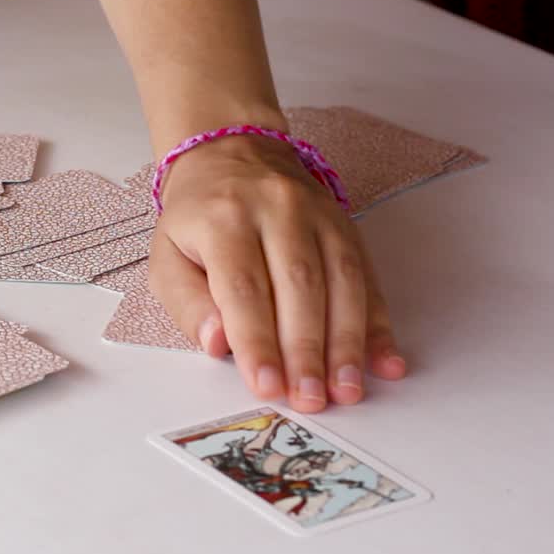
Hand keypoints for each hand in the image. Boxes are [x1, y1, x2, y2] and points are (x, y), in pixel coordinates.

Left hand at [147, 134, 406, 411]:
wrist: (231, 154)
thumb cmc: (196, 219)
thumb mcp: (167, 257)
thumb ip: (187, 303)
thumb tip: (217, 344)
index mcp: (223, 219)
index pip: (244, 287)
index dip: (258, 341)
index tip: (267, 386)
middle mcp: (276, 210)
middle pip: (299, 286)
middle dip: (307, 350)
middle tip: (311, 399)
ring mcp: (317, 215)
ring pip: (341, 281)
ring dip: (347, 343)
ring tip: (346, 391)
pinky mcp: (346, 225)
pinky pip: (367, 277)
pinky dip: (378, 323)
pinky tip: (386, 360)